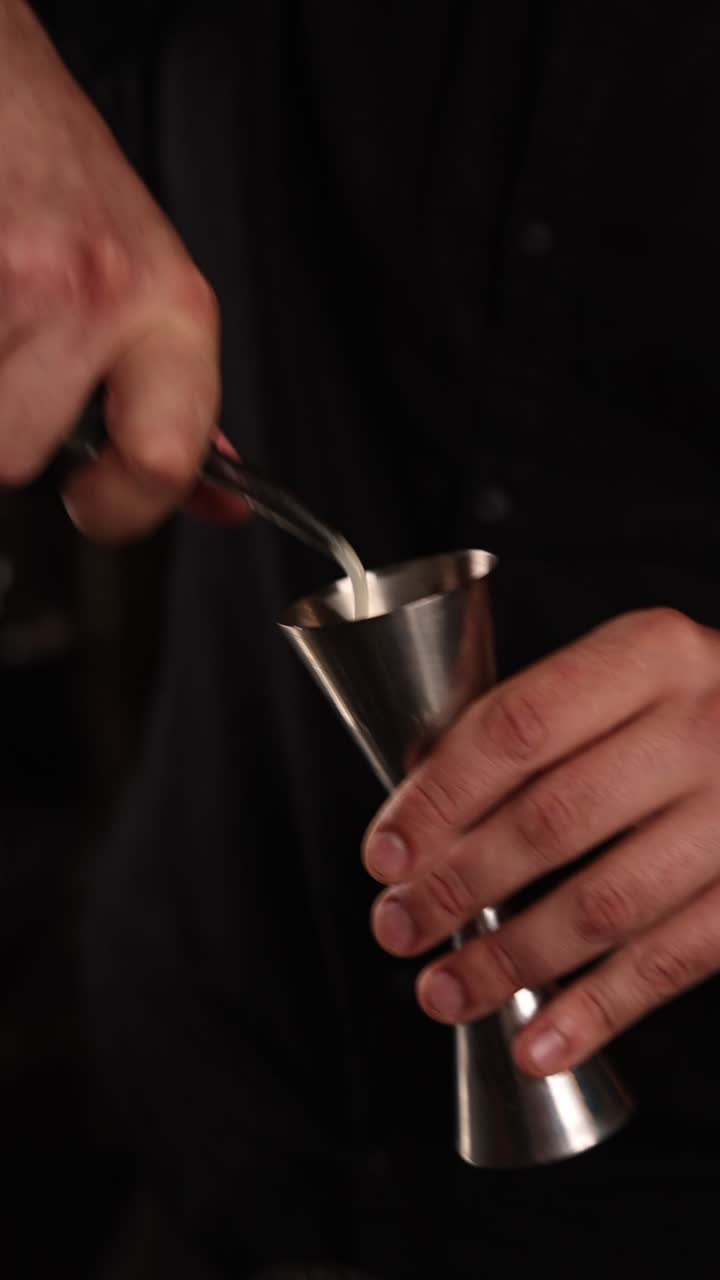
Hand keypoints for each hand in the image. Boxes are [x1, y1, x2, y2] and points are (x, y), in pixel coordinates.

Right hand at [0, 0, 235, 539]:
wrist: (7, 96)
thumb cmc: (80, 203)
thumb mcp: (161, 304)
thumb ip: (184, 414)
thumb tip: (215, 504)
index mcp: (172, 315)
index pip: (164, 463)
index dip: (118, 511)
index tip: (93, 502)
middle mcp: (97, 294)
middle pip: (17, 454)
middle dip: (9, 435)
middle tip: (20, 387)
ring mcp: (17, 280)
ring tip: (5, 338)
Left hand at [363, 608, 719, 1075]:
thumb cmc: (697, 709)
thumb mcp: (630, 678)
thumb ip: (538, 727)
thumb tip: (423, 818)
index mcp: (650, 655)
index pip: (517, 728)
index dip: (439, 799)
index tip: (386, 853)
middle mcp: (701, 726)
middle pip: (551, 820)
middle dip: (457, 886)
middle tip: (399, 925)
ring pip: (604, 903)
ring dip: (509, 959)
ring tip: (444, 990)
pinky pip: (671, 962)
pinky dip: (596, 1013)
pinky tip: (539, 1042)